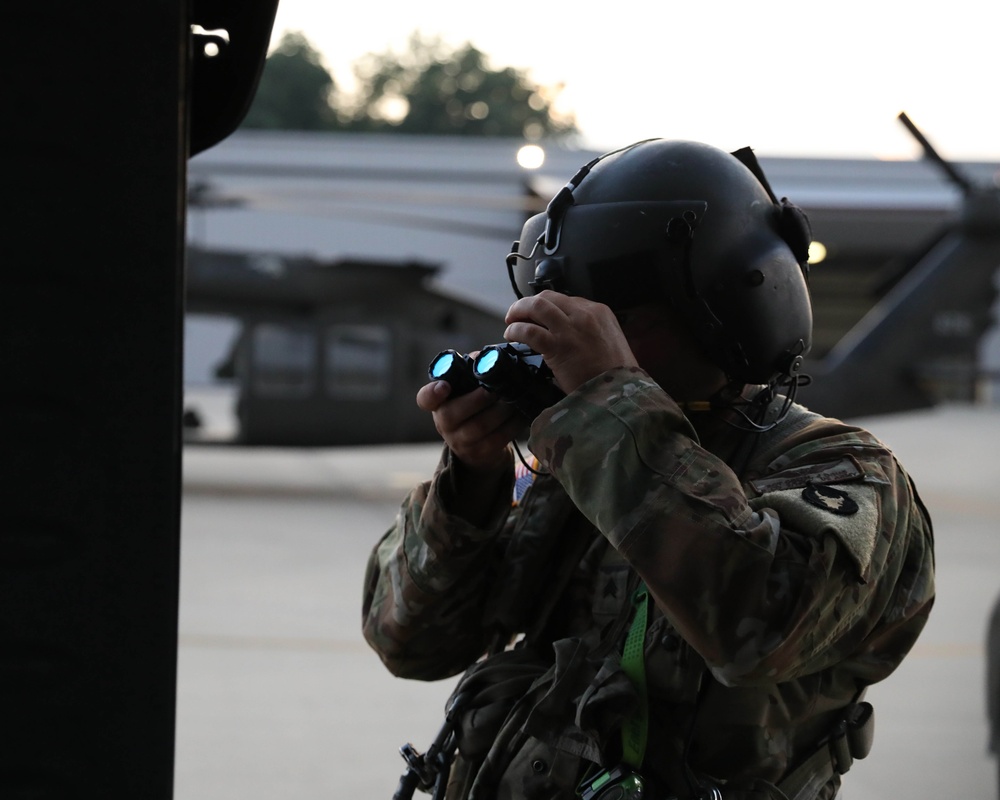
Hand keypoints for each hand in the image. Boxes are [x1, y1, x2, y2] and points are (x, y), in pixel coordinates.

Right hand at [416, 378, 525, 472]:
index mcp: (438, 404)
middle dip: (480, 398)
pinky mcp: (480, 453)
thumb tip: (485, 357)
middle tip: (498, 388)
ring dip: (501, 410)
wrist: (478, 446)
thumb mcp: (467, 390)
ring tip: (515, 398)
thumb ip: (472, 371)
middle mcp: (443, 424)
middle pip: (454, 413)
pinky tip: (521, 414)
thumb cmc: (473, 407)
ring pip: (480, 426)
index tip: (444, 385)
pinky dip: (513, 424)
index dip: (433, 393)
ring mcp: (460, 442)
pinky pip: (498, 438)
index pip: (425, 399)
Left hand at [503, 291, 639, 393]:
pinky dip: (516, 331)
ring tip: (511, 321)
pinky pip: (530, 330)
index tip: (539, 317)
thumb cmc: (617, 374)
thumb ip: (591, 332)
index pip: (566, 299)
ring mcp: (571, 329)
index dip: (548, 307)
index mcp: (600, 312)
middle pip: (548, 297)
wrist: (620, 393)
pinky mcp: (558, 346)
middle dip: (528, 304)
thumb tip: (569, 335)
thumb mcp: (610, 343)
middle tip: (518, 315)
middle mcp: (585, 314)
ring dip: (519, 311)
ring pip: (536, 306)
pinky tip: (511, 336)